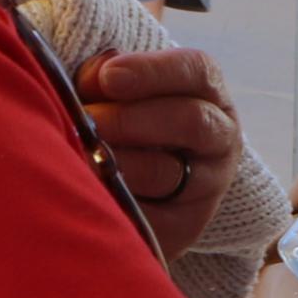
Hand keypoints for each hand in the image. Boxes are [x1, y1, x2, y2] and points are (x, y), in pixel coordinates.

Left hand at [80, 47, 241, 259]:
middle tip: (87, 122)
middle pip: (190, 121)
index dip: (152, 71)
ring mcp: (208, 185)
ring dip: (117, 163)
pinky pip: (150, 218)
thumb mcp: (119, 89)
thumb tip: (95, 78)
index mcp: (208, 91)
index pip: (196, 71)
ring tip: (78, 156)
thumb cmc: (122, 118)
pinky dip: (115, 203)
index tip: (109, 76)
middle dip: (130, 119)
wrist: (141, 182)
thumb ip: (104, 75)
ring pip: (165, 173)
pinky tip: (87, 193)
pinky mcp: (185, 227)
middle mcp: (219, 137)